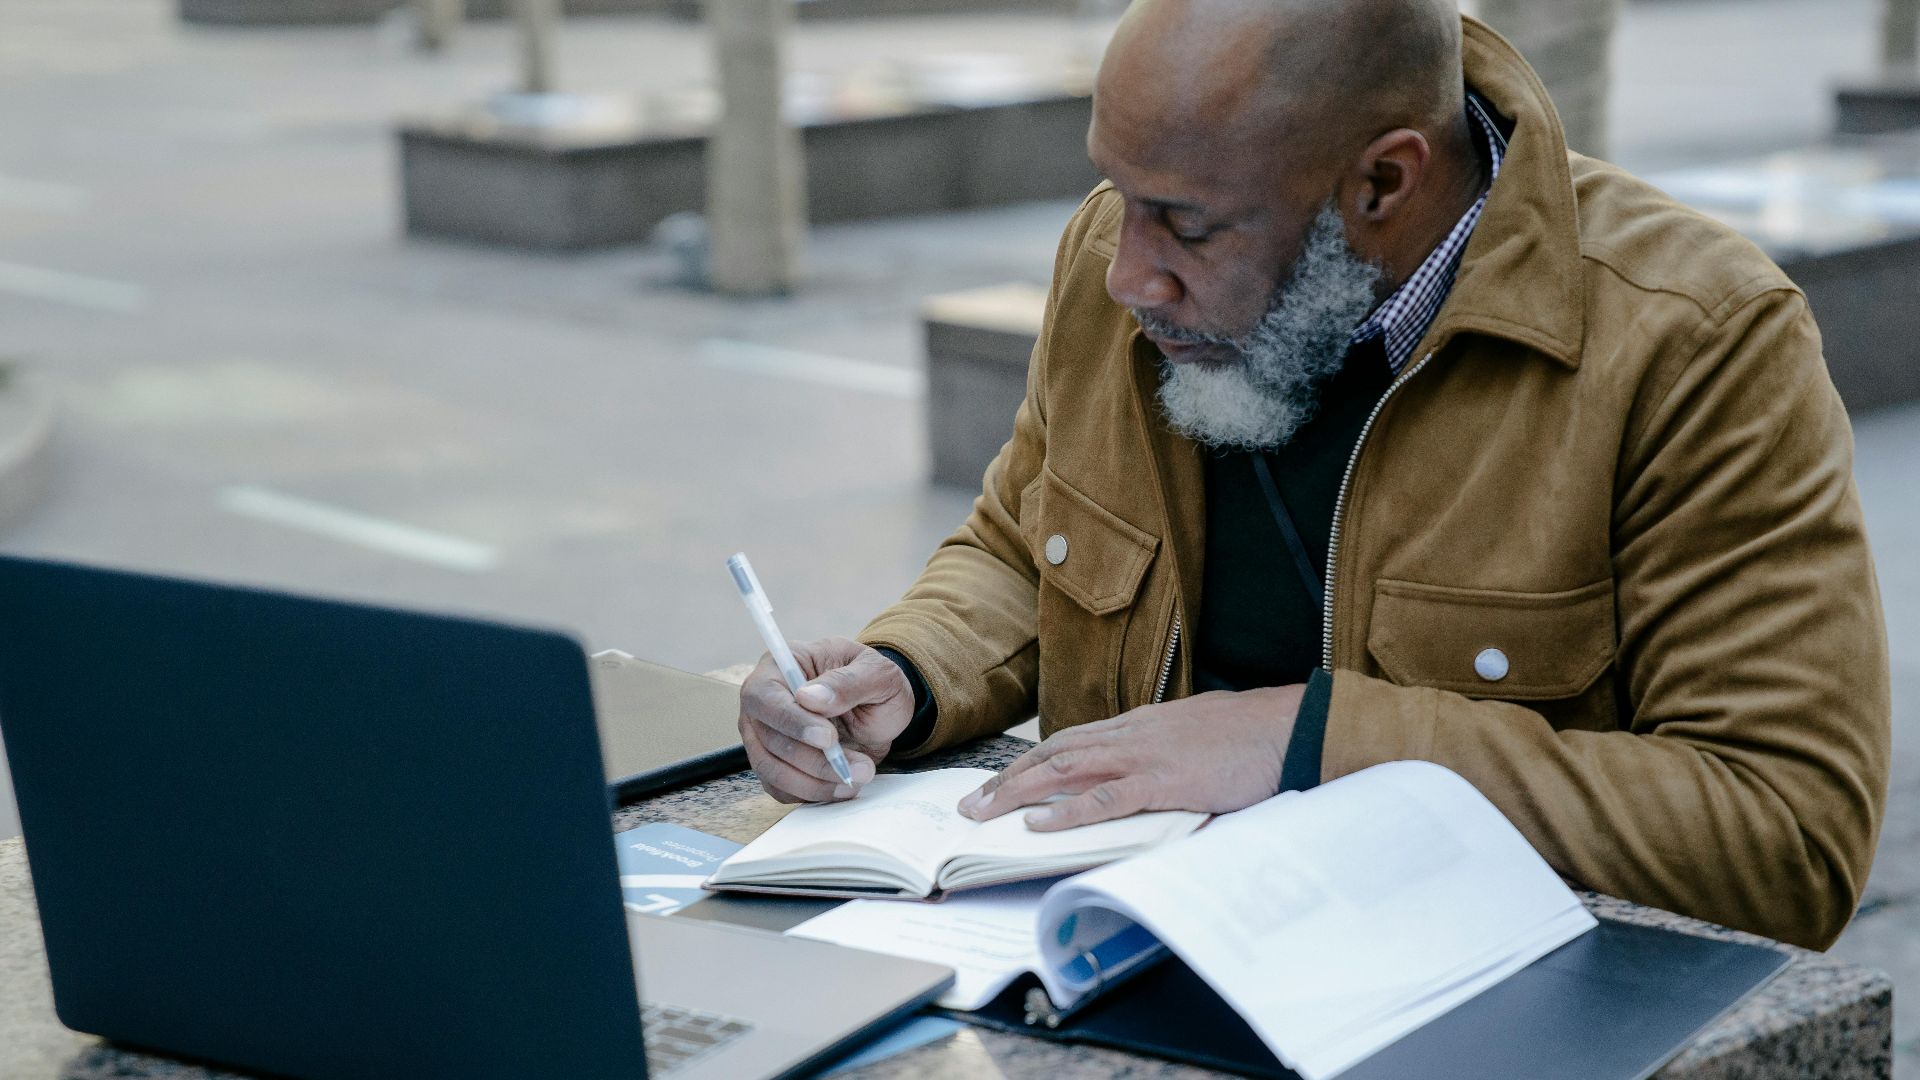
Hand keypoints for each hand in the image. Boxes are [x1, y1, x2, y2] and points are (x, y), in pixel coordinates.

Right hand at [737, 637, 914, 803]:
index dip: (793, 721)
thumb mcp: (876, 673)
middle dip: (814, 760)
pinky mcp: (774, 764)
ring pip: (772, 769)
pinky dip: (811, 793)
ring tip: (857, 777)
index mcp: (780, 665)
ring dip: (815, 783)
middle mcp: (762, 701)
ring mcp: (763, 735)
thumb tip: (809, 697)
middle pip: (769, 739)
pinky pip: (780, 788)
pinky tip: (841, 786)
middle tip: (858, 767)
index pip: (766, 696)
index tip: (829, 738)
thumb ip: (847, 682)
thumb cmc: (873, 681)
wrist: (880, 708)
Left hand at [956, 686, 1304, 829]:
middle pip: (1053, 753)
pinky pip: (1105, 798)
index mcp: (1138, 725)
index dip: (1030, 762)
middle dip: (1007, 779)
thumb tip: (1146, 777)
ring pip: (1065, 770)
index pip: (1069, 742)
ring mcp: (1144, 755)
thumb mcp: (1194, 738)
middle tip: (971, 804)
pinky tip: (1039, 824)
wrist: (1290, 726)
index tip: (999, 783)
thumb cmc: (1250, 737)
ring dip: (1018, 792)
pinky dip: (1068, 812)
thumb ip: (1163, 754)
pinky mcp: (1164, 781)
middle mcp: (1131, 734)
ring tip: (984, 813)